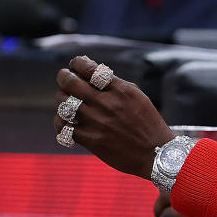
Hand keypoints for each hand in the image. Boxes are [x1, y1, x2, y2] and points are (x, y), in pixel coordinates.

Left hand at [53, 56, 175, 179]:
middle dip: (63, 76)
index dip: (76, 63)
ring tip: (66, 101)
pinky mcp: (90, 140)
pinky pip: (64, 127)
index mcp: (120, 90)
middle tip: (63, 77)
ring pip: (64, 104)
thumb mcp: (136, 96)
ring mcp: (97, 122)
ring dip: (61, 100)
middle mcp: (106, 104)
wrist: (155, 153)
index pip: (88, 68)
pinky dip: (61, 122)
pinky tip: (66, 122)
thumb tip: (90, 67)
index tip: (74, 64)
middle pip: (71, 83)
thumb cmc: (147, 123)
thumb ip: (114, 83)